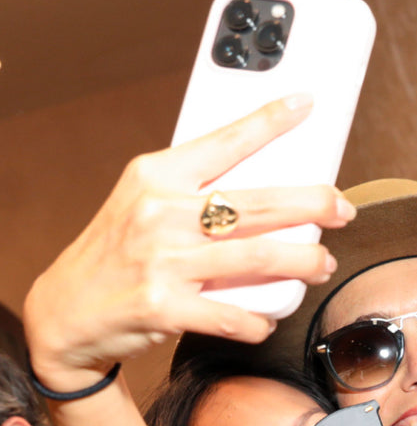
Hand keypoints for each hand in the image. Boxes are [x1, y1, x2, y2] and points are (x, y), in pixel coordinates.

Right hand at [23, 94, 353, 388]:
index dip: (270, 120)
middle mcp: (161, 213)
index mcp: (157, 176)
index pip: (224, 141)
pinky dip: (260, 319)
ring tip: (322, 264)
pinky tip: (270, 317)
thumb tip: (263, 192)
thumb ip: (192, 193)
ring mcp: (164, 261)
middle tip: (342, 209)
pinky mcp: (165, 308)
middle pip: (260, 203)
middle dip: (314, 204)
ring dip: (303, 262)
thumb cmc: (116, 254)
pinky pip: (233, 315)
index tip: (306, 106)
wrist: (66, 311)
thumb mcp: (141, 203)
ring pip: (259, 257)